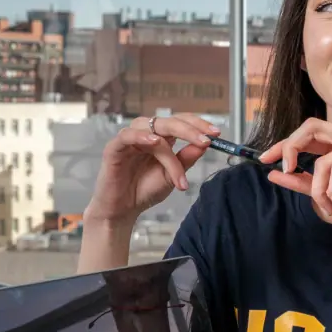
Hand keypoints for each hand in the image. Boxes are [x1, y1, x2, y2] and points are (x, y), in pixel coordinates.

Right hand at [84, 114, 218, 224]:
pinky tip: (153, 142)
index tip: (217, 134)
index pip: (182, 122)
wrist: (122, 210)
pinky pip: (127, 135)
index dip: (199, 125)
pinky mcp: (114, 148)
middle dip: (190, 130)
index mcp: (162, 138)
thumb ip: (186, 160)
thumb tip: (204, 144)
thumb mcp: (172, 176)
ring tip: (179, 170)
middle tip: (206, 141)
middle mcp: (146, 134)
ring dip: (168, 150)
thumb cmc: (144, 190)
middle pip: (170, 121)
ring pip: (153, 131)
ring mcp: (130, 139)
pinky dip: (140, 136)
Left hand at [258, 119, 331, 239]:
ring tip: (329, 205)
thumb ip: (301, 182)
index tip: (265, 159)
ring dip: (319, 190)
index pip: (308, 132)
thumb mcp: (325, 195)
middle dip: (291, 147)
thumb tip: (274, 172)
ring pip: (323, 161)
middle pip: (312, 127)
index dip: (284, 143)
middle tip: (286, 169)